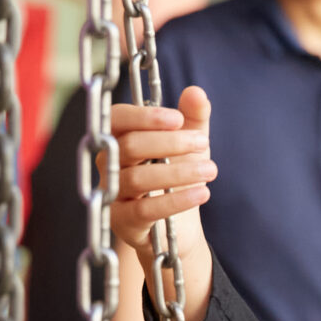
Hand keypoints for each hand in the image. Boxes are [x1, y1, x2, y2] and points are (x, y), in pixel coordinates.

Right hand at [109, 86, 218, 263]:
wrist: (178, 228)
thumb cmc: (177, 179)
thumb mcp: (190, 147)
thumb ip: (194, 119)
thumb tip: (196, 92)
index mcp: (119, 139)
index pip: (117, 119)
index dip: (145, 116)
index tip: (178, 119)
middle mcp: (108, 165)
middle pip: (129, 146)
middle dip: (170, 142)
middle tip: (204, 143)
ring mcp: (111, 194)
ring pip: (137, 178)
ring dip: (179, 172)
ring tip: (211, 170)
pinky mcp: (122, 222)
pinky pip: (144, 210)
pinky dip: (175, 201)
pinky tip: (202, 193)